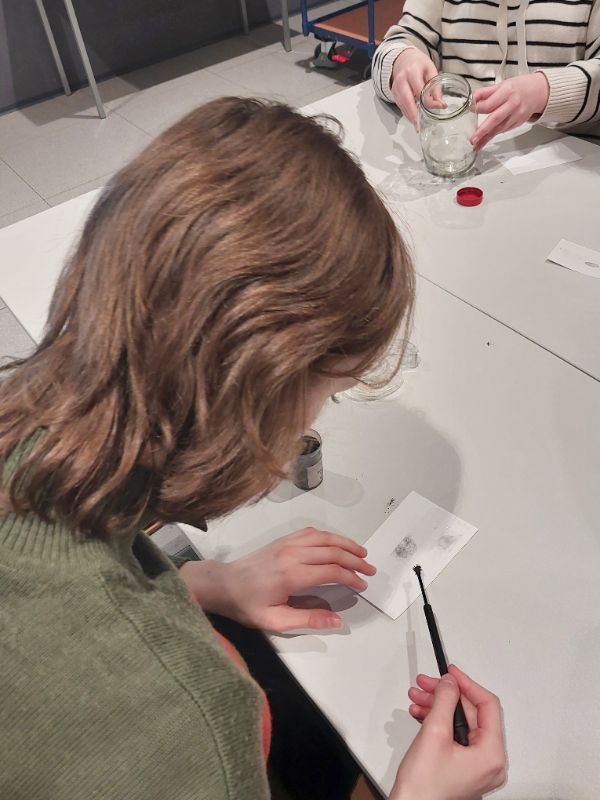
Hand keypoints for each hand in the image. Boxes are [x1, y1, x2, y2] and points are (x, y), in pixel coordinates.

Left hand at [179, 528, 375, 631]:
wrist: (223, 584)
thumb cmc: (247, 606)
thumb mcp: (276, 621)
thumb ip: (308, 619)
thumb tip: (337, 621)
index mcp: (292, 575)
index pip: (331, 571)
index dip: (351, 578)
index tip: (362, 586)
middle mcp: (292, 554)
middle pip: (332, 551)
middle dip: (355, 560)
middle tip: (370, 570)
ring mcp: (287, 543)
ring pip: (324, 538)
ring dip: (346, 544)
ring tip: (362, 553)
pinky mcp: (283, 540)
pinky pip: (311, 532)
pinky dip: (328, 536)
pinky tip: (337, 543)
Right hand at [390, 48, 438, 129]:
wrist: (402, 58)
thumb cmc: (418, 63)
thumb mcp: (430, 70)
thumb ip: (435, 87)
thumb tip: (440, 104)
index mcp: (412, 72)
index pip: (420, 90)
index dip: (430, 101)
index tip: (440, 106)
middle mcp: (401, 80)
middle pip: (406, 100)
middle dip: (413, 114)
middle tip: (419, 125)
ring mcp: (395, 87)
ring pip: (402, 105)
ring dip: (410, 116)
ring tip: (417, 126)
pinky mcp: (394, 93)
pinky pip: (400, 106)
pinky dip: (407, 113)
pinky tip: (413, 119)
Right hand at [391, 665, 506, 799]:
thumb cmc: (424, 788)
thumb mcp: (435, 733)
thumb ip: (445, 701)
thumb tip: (451, 683)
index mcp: (491, 755)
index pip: (487, 705)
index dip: (467, 684)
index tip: (451, 673)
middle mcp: (489, 762)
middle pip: (472, 713)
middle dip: (445, 696)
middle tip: (427, 684)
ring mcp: (476, 766)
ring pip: (460, 723)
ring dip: (437, 707)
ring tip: (418, 698)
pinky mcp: (463, 767)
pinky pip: (454, 736)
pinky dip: (438, 722)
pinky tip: (421, 714)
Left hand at [471, 73, 549, 149]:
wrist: (538, 92)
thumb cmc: (519, 87)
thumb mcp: (502, 84)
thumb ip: (486, 92)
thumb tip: (472, 99)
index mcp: (507, 92)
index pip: (490, 104)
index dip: (478, 109)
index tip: (470, 111)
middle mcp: (512, 105)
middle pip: (496, 119)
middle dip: (483, 130)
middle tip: (473, 139)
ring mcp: (516, 116)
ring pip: (499, 129)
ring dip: (486, 138)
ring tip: (476, 145)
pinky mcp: (517, 123)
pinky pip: (503, 130)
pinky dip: (493, 136)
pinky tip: (484, 142)